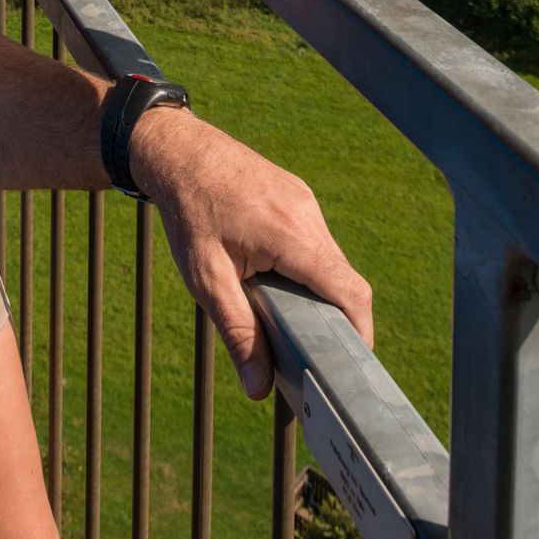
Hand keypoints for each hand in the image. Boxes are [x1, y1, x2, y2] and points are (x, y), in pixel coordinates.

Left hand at [127, 106, 372, 393]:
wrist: (178, 151)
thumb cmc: (189, 212)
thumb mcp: (205, 279)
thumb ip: (237, 331)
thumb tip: (258, 388)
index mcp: (291, 235)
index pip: (348, 290)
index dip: (360, 331)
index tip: (353, 364)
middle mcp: (307, 215)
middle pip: (343, 278)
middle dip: (336, 318)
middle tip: (315, 354)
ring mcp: (304, 201)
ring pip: (330, 259)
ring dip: (319, 291)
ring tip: (291, 319)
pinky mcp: (297, 195)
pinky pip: (315, 240)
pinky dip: (307, 267)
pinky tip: (279, 281)